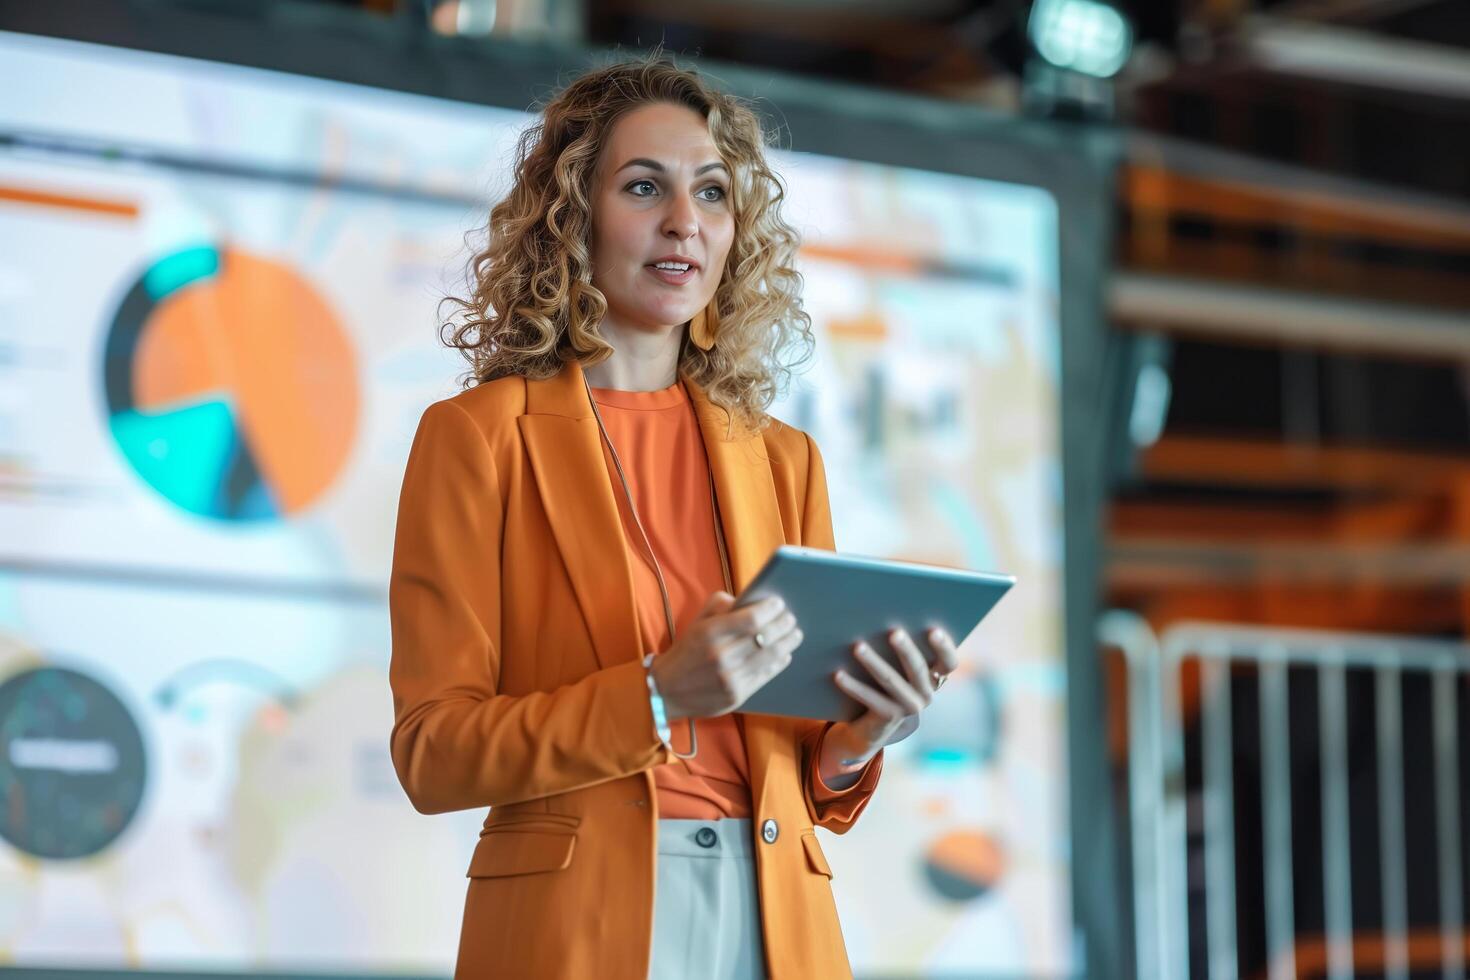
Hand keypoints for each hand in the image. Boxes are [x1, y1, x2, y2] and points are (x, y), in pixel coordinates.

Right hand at [650, 591, 801, 720]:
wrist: (666, 691)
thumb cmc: (686, 651)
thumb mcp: (697, 622)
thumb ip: (720, 605)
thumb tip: (750, 600)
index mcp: (709, 633)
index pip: (751, 618)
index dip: (770, 609)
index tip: (779, 603)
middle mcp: (721, 656)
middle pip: (765, 637)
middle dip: (784, 624)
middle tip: (791, 618)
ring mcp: (730, 678)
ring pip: (770, 656)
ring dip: (788, 642)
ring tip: (795, 634)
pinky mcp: (737, 696)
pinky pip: (765, 675)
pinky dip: (779, 661)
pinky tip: (784, 653)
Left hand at [823, 626, 959, 772]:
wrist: (868, 727)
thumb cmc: (883, 684)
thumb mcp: (896, 666)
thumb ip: (898, 647)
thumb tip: (880, 616)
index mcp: (933, 678)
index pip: (949, 663)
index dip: (945, 647)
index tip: (934, 630)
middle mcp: (926, 694)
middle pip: (918, 668)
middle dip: (905, 649)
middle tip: (894, 632)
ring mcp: (908, 708)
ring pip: (890, 680)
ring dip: (873, 662)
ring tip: (858, 647)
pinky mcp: (888, 718)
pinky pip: (870, 698)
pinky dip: (853, 685)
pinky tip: (838, 674)